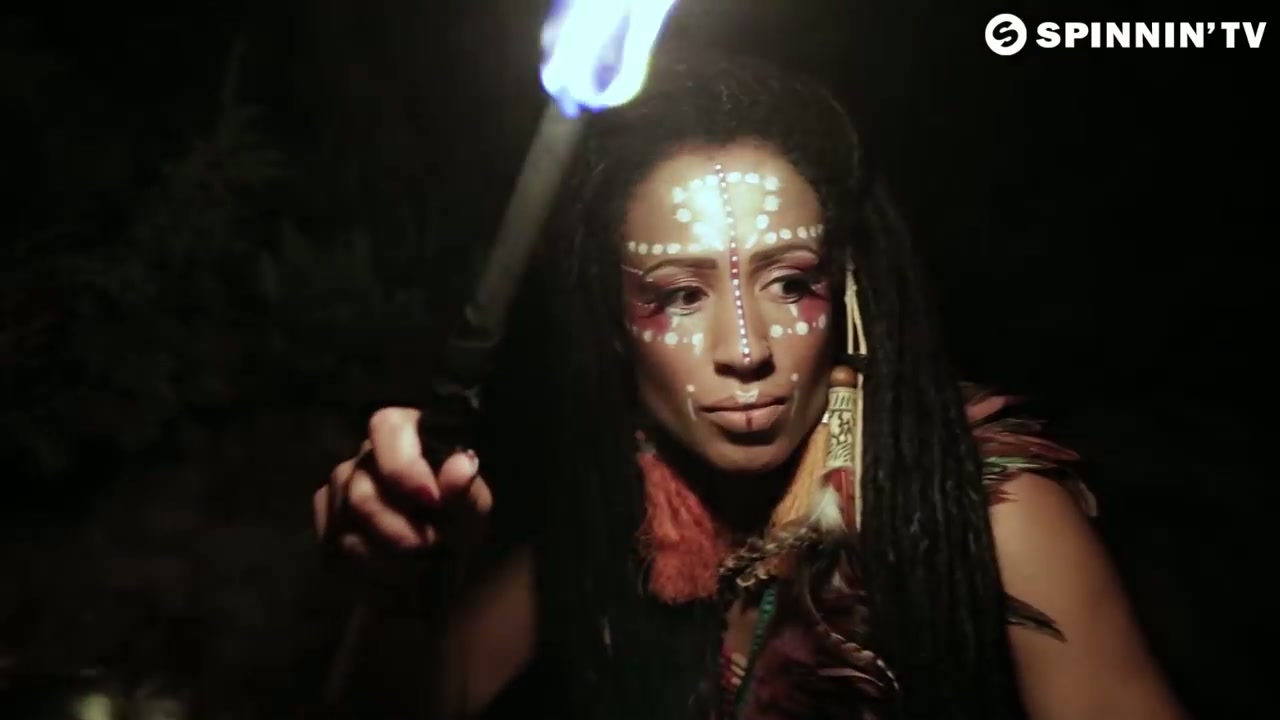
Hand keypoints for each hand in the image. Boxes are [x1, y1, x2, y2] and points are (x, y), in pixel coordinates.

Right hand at [313, 407, 492, 583]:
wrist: (435, 564)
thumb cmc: (455, 523)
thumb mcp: (471, 511)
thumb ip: (465, 491)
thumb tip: (461, 466)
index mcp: (405, 434)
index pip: (387, 427)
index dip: (403, 466)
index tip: (431, 501)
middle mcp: (365, 456)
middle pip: (362, 493)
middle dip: (400, 532)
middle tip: (430, 548)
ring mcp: (338, 488)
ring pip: (346, 529)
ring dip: (387, 558)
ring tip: (417, 565)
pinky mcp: (326, 523)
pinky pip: (334, 550)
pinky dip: (367, 570)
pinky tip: (392, 572)